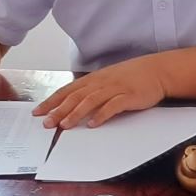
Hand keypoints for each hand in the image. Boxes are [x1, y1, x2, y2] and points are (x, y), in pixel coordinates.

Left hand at [33, 59, 167, 128]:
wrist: (156, 70)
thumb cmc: (131, 76)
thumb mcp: (107, 80)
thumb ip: (91, 91)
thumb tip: (73, 105)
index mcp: (93, 79)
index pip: (67, 90)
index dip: (52, 101)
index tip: (38, 112)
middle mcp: (101, 82)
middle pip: (75, 96)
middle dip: (59, 110)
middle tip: (46, 123)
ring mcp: (115, 88)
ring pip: (90, 101)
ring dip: (76, 113)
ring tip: (65, 125)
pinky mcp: (128, 96)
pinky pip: (112, 106)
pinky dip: (101, 115)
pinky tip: (92, 124)